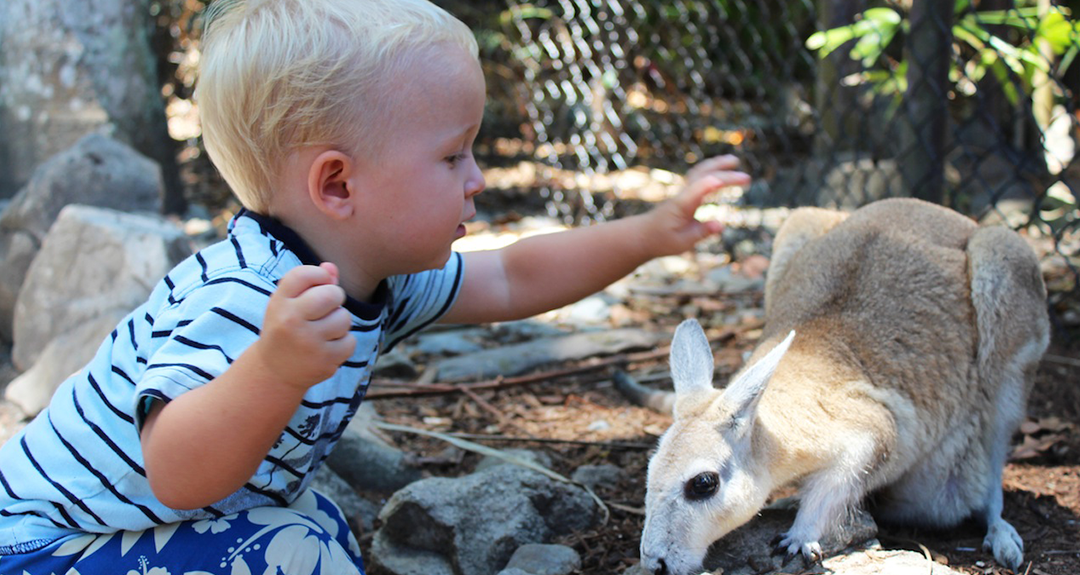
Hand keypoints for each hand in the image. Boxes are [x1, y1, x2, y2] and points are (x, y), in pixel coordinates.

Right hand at [251, 262, 355, 390]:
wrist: (275, 371)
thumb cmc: (287, 328)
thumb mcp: (289, 303)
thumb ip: (310, 282)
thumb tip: (331, 268)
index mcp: (279, 304)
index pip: (304, 274)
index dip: (319, 275)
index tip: (320, 284)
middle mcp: (290, 322)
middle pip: (332, 294)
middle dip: (335, 297)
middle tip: (327, 308)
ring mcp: (308, 343)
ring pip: (344, 318)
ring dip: (339, 322)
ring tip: (324, 330)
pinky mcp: (324, 362)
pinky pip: (350, 341)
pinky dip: (344, 342)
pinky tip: (328, 347)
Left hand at [643, 154, 750, 256]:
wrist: (641, 235)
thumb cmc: (661, 240)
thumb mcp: (682, 243)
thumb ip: (702, 233)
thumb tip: (721, 225)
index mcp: (681, 205)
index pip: (700, 188)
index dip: (717, 182)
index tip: (735, 179)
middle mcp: (682, 195)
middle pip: (701, 174)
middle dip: (720, 167)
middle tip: (740, 166)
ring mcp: (681, 193)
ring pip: (698, 172)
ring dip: (715, 164)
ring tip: (733, 161)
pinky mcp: (682, 195)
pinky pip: (697, 178)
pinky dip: (710, 171)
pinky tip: (719, 173)